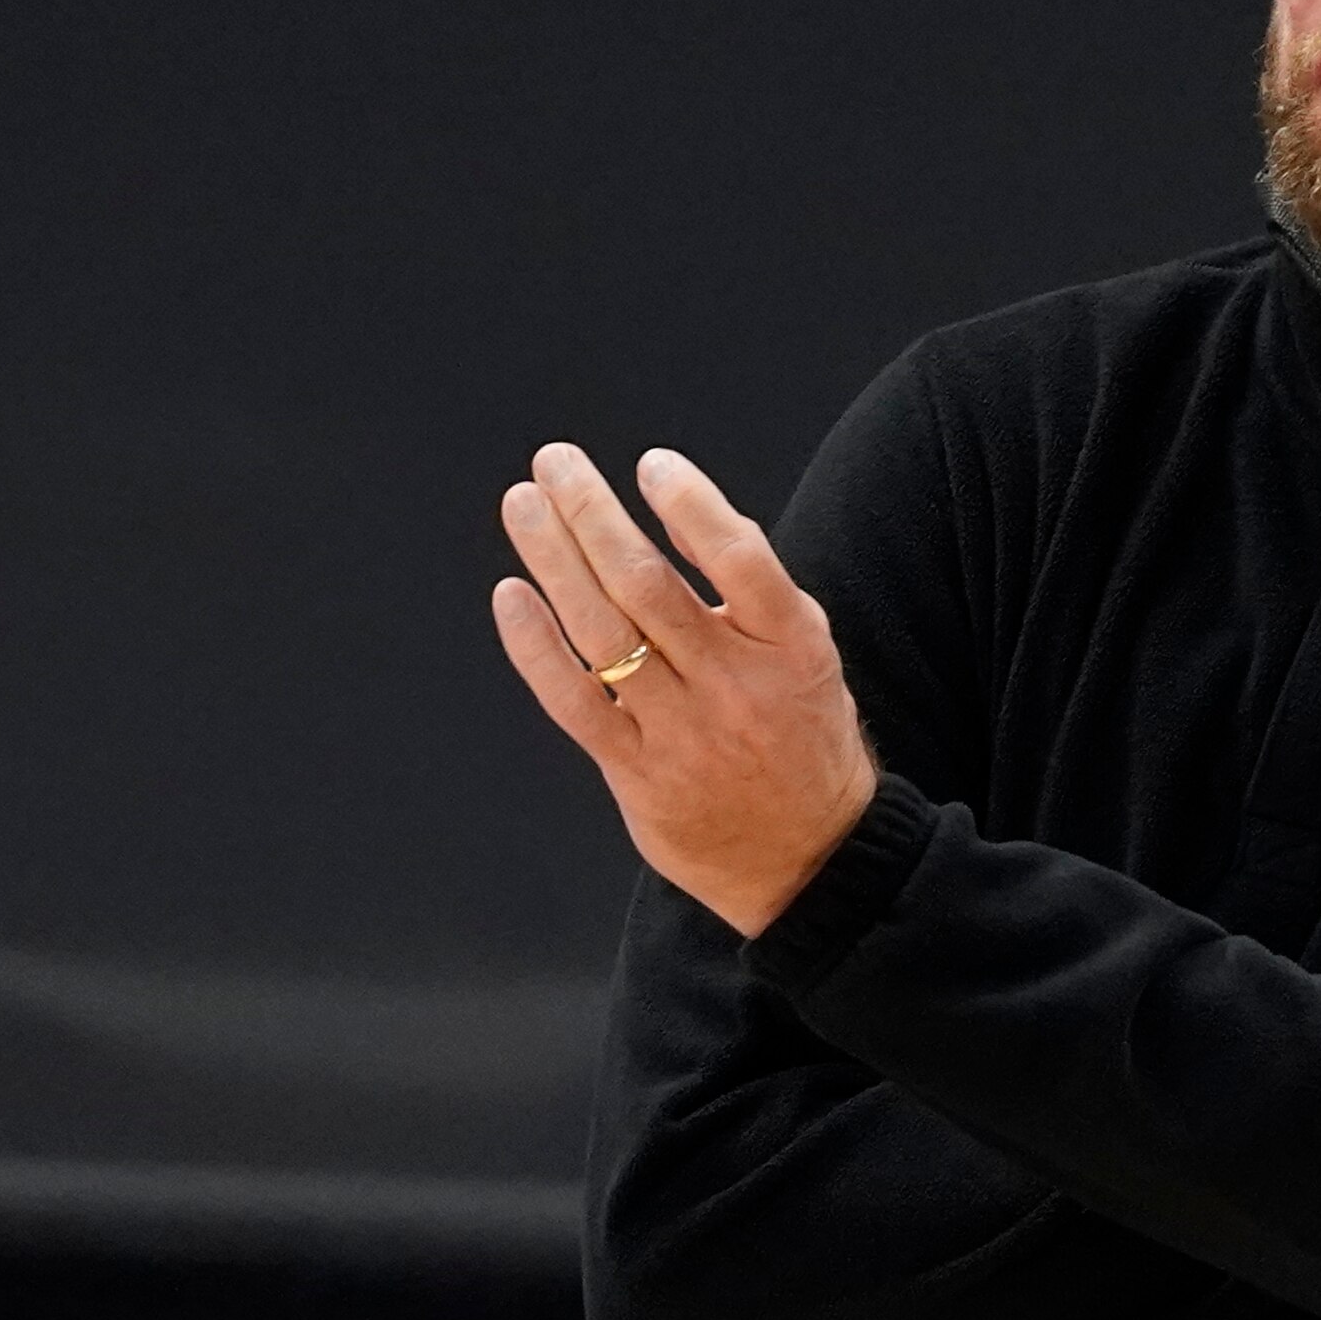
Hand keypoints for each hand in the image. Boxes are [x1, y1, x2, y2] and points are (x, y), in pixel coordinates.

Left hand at [491, 443, 879, 938]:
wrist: (807, 857)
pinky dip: (537, 646)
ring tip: (524, 504)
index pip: (741, 560)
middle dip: (593, 513)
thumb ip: (753, 582)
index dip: (692, 505)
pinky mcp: (638, 775)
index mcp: (790, 648)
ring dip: (555, 559)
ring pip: (603, 633)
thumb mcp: (805, 651)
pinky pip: (574, 703)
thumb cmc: (798, 731)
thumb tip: (683, 503)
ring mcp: (684, 734)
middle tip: (555, 461)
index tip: (650, 463)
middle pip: (649, 586)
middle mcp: (736, 687)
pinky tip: (513, 595)